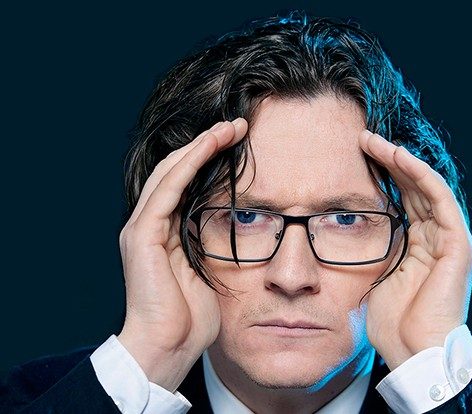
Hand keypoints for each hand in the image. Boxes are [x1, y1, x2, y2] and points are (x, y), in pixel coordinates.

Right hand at [117, 118, 247, 390]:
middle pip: (177, 170)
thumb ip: (213, 244)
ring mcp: (142, 228)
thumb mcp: (210, 271)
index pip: (185, 183)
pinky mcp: (142, 235)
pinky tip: (210, 146)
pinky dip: (189, 164)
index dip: (209, 158)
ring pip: (171, 172)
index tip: (239, 142)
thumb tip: (237, 226)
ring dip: (201, 146)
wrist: (167, 347)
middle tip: (238, 125)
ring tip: (229, 127)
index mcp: (164, 232)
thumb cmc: (191, 317)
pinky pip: (168, 190)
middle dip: (207, 144)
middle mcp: (149, 224)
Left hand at [359, 130, 471, 369]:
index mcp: (419, 244)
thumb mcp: (376, 275)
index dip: (382, 175)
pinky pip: (440, 201)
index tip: (355, 155)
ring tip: (374, 141)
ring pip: (426, 187)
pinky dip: (421, 177)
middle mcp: (437, 237)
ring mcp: (451, 240)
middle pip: (413, 188)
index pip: (402, 199)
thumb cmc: (392, 322)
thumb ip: (373, 248)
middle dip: (388, 161)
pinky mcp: (459, 246)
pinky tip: (400, 158)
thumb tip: (346, 228)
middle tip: (362, 138)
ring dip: (401, 161)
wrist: (414, 353)